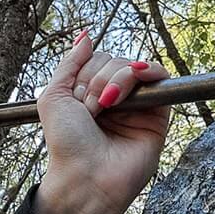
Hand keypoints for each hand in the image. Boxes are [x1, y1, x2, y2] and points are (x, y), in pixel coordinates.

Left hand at [33, 30, 170, 213]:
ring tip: (104, 108)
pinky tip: (129, 89)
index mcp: (92, 93)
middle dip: (98, 80)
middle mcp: (116, 98)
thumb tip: (86, 35)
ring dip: (115, 81)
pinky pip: (160, 78)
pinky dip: (146, 73)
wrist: (85, 178)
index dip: (86, 72)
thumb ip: (69, 63)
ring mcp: (137, 105)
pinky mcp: (158, 115)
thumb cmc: (67, 144)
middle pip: (115, 60)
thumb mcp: (54, 97)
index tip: (76, 101)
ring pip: (134, 67)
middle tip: (90, 110)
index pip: (97, 59)